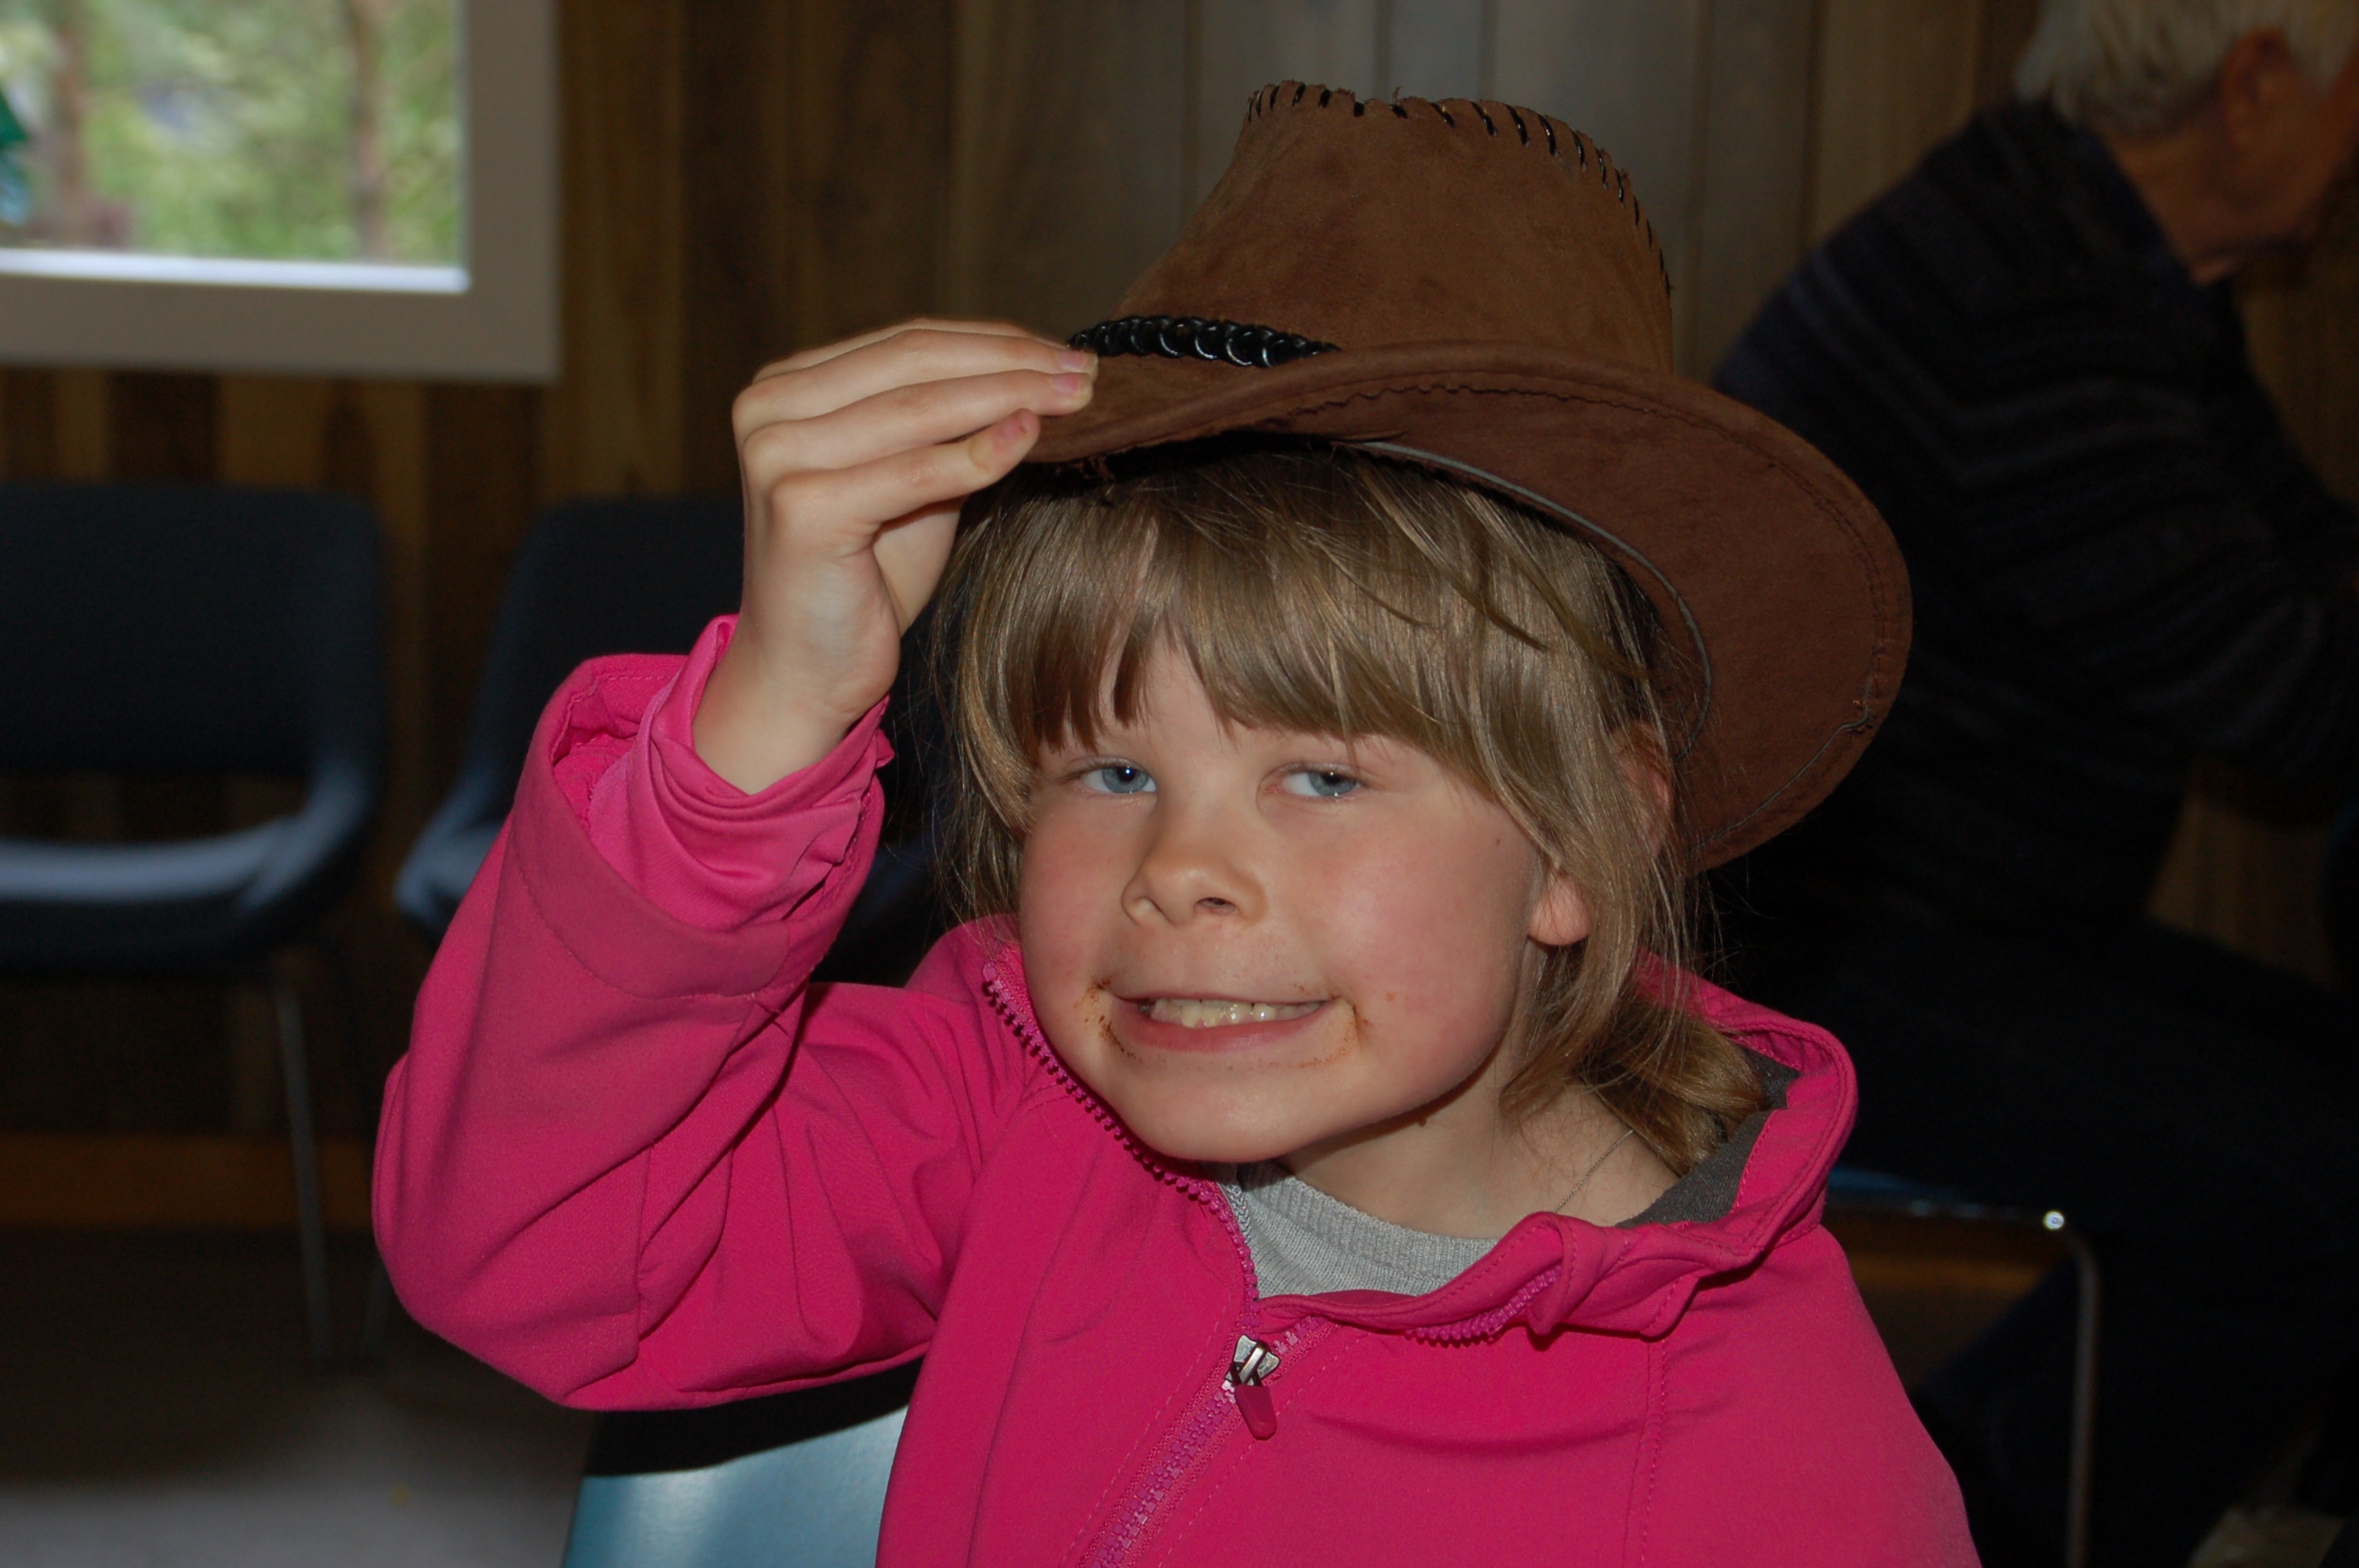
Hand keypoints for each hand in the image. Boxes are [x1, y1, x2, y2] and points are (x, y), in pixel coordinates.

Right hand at [694, 320, 1095, 790]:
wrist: (807, 673)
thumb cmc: (863, 582)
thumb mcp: (913, 484)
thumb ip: (951, 427)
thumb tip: (1042, 374)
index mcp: (785, 388)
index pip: (907, 343)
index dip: (995, 342)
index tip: (1068, 353)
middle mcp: (767, 408)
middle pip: (914, 363)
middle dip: (1012, 362)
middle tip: (1087, 370)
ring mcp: (777, 455)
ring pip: (919, 409)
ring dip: (1010, 396)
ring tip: (1076, 398)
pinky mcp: (801, 507)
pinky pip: (915, 472)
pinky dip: (978, 454)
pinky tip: (1031, 437)